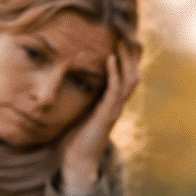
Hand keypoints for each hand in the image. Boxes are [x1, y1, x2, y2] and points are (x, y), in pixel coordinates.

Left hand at [59, 42, 141, 194]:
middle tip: (128, 33)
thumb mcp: (76, 112)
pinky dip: (114, 73)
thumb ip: (77, 97)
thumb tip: (62, 79)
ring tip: (122, 41)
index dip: (127, 58)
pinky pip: (115, 91)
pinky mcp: (107, 115)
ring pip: (129, 80)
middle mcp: (116, 105)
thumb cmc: (74, 139)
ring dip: (127, 60)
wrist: (76, 162)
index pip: (125, 76)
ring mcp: (114, 110)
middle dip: (132, 55)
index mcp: (110, 103)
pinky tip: (110, 58)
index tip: (123, 38)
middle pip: (133, 75)